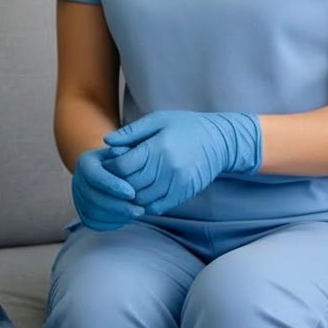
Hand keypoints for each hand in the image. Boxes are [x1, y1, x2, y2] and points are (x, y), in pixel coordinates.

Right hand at [71, 147, 144, 230]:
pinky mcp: (82, 212)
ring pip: (93, 213)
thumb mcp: (123, 148)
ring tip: (136, 214)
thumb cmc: (121, 158)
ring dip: (117, 216)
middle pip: (93, 198)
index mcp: (85, 162)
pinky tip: (127, 218)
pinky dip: (111, 224)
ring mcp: (78, 198)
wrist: (109, 168)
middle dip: (118, 206)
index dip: (112, 186)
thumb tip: (120, 152)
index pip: (95, 176)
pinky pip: (94, 223)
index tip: (132, 193)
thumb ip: (123, 149)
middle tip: (140, 210)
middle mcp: (77, 180)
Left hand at [103, 111, 261, 215]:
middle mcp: (168, 169)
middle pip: (130, 185)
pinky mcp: (184, 194)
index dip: (111, 167)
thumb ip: (131, 132)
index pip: (123, 166)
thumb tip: (107, 141)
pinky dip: (146, 203)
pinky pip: (158, 206)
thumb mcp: (158, 120)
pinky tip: (142, 193)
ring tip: (126, 186)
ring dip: (130, 196)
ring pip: (142, 199)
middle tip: (113, 177)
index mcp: (158, 148)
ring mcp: (177, 184)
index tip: (109, 163)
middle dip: (118, 183)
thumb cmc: (186, 126)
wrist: (219, 141)